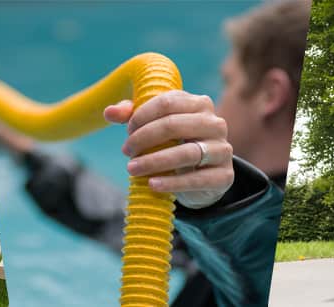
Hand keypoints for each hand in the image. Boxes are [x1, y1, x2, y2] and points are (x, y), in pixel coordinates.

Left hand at [103, 90, 233, 208]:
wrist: (203, 176)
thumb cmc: (176, 143)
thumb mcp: (155, 126)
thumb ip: (132, 115)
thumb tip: (109, 112)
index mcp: (200, 103)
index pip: (167, 102)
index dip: (142, 116)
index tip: (127, 132)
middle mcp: (215, 123)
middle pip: (174, 125)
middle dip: (144, 138)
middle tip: (126, 151)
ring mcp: (223, 150)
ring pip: (186, 153)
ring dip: (154, 161)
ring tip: (131, 169)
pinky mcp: (224, 176)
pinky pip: (197, 179)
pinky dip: (172, 183)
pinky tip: (152, 184)